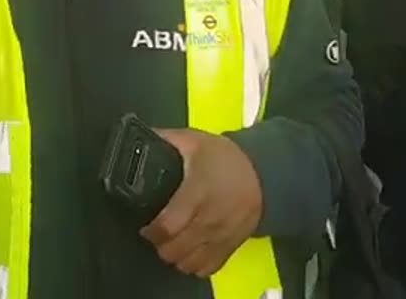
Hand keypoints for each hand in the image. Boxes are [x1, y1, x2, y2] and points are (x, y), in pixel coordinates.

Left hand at [139, 128, 262, 277]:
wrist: (265, 174)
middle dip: (158, 244)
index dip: (150, 230)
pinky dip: (193, 265)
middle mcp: (209, 220)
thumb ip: (165, 139)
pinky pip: (207, 269)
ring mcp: (220, 237)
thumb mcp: (194, 140)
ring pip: (188, 264)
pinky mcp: (230, 247)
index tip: (144, 224)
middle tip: (155, 232)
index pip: (168, 226)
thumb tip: (141, 136)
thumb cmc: (225, 158)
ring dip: (174, 256)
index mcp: (197, 194)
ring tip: (170, 241)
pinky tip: (188, 250)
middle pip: (174, 250)